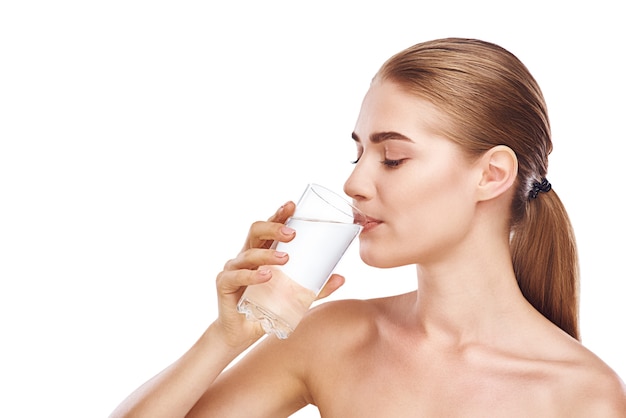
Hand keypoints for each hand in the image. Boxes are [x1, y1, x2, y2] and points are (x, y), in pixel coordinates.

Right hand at [213, 201, 344, 347]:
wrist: (242, 333)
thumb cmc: (266, 308)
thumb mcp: (294, 298)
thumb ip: (315, 289)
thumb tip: (341, 278)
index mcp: (262, 252)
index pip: (269, 227)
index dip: (279, 214)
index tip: (293, 205)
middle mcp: (246, 255)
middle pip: (256, 231)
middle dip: (273, 228)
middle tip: (293, 234)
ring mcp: (233, 268)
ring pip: (248, 253)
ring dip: (267, 255)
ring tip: (285, 259)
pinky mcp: (224, 284)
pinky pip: (236, 276)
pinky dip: (252, 275)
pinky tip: (266, 276)